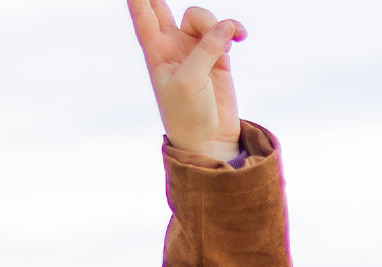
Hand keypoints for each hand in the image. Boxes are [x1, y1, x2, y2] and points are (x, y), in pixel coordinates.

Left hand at [126, 1, 244, 159]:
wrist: (208, 138)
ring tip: (222, 49)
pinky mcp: (217, 53)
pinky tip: (239, 38)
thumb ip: (205, 47)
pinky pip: (225, 27)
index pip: (142, 17)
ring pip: (201, 16)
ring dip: (213, 25)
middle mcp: (172, 47)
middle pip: (161, 8)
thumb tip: (227, 26)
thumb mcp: (190, 80)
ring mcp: (194, 48)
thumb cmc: (187, 114)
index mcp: (155, 53)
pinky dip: (233, 29)